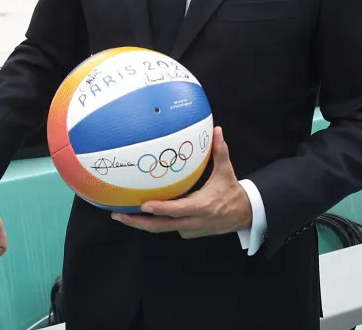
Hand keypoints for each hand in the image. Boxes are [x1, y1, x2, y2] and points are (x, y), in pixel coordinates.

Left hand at [112, 127, 251, 238]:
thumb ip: (220, 151)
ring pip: (161, 229)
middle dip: (138, 223)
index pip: (178, 210)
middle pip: (161, 226)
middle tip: (118, 215)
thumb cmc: (232, 191)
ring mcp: (190, 228)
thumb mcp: (226, 172)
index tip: (144, 205)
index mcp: (202, 206)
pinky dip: (154, 222)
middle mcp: (193, 221)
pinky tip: (139, 214)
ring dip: (141, 224)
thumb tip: (216, 130)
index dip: (161, 209)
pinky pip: (168, 227)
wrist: (243, 215)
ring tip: (121, 215)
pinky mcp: (188, 232)